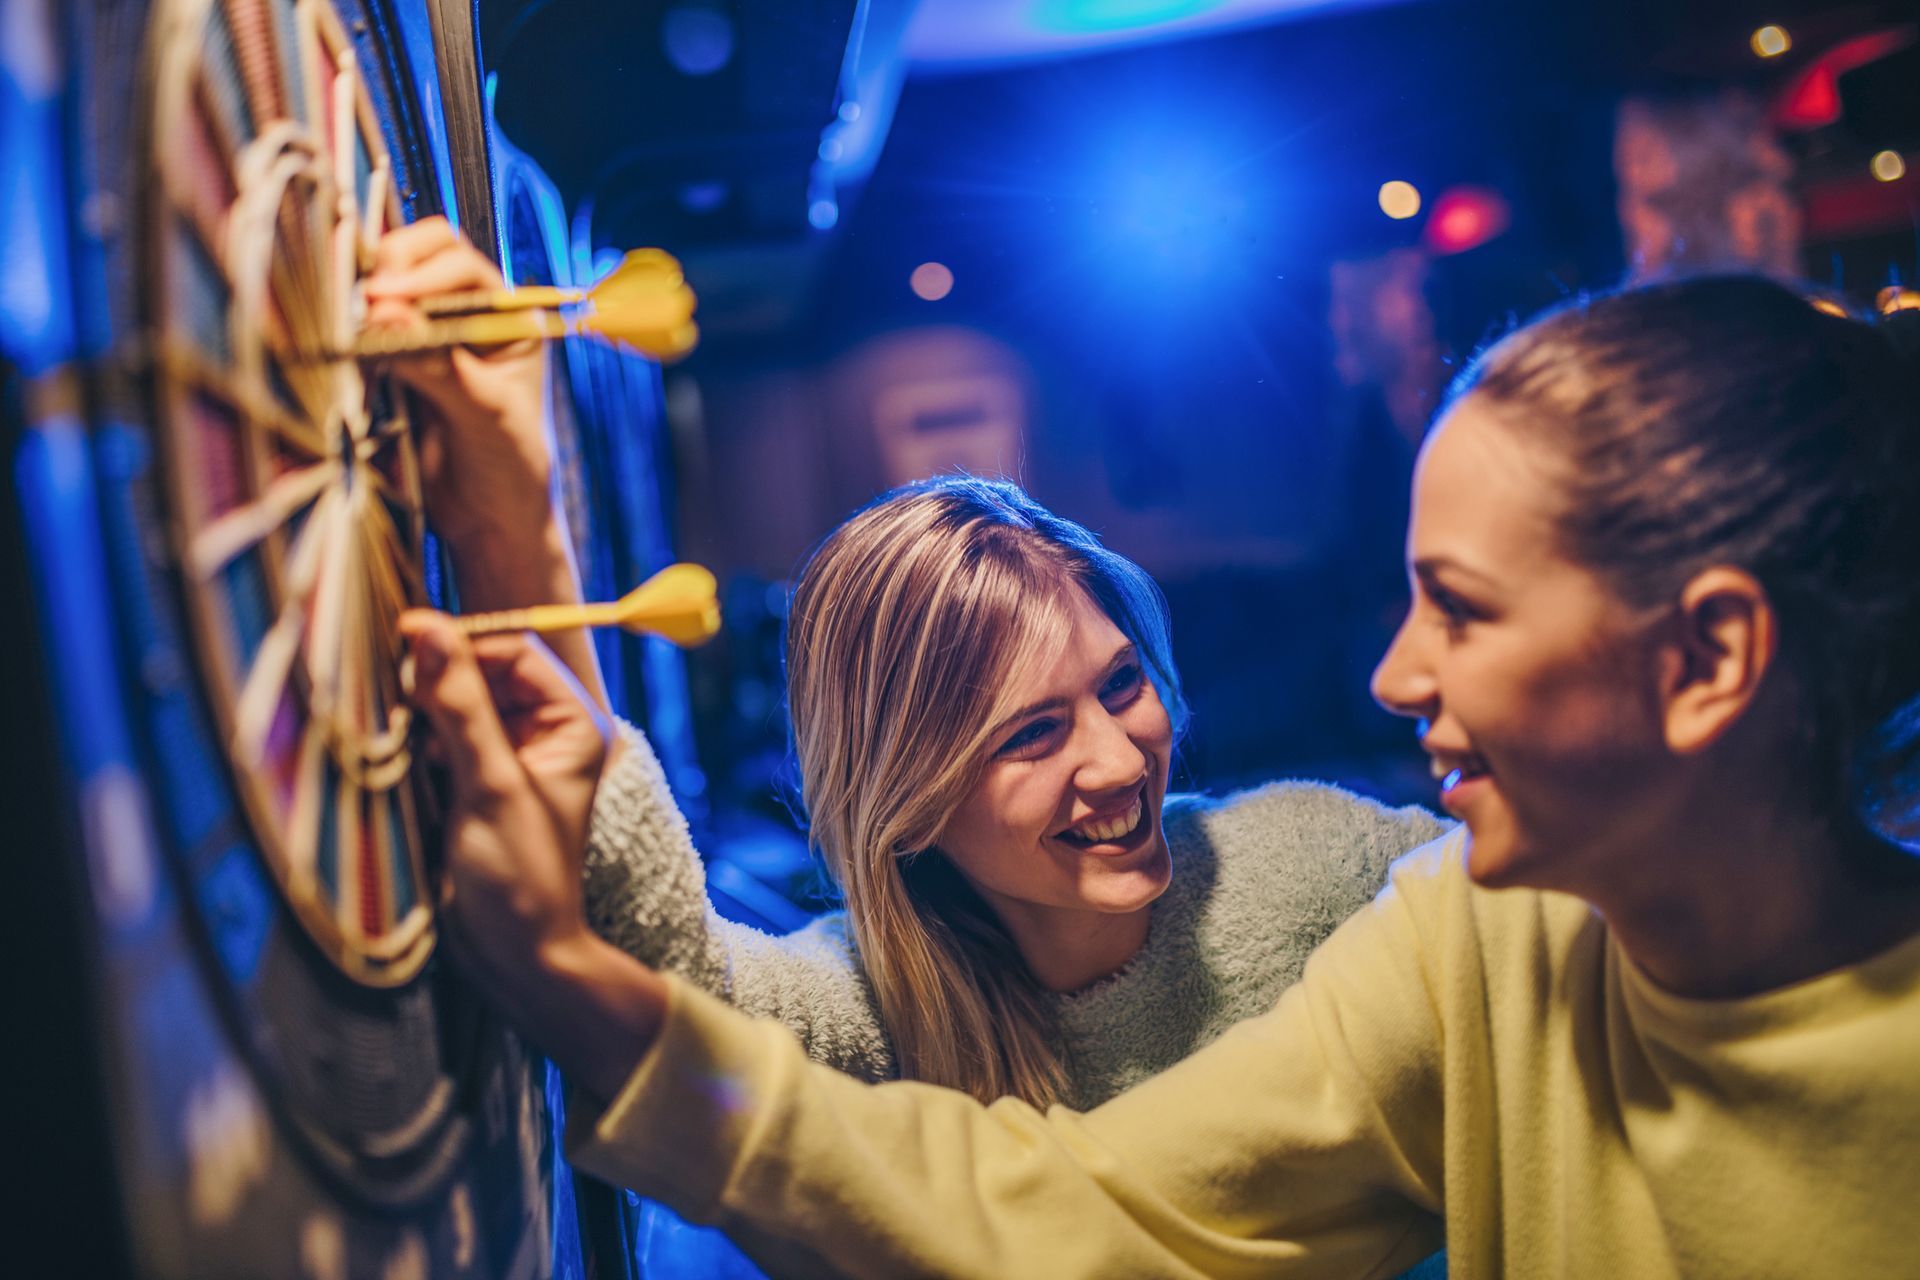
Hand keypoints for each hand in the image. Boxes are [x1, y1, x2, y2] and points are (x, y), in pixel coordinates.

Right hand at [366, 217, 552, 545]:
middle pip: (418, 261)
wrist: (489, 521)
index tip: (384, 299)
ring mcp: (425, 339)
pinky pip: (363, 333)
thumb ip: (440, 366)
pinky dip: (349, 332)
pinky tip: (338, 345)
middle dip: (387, 272)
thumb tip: (387, 314)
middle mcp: (466, 318)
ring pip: (384, 292)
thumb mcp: (485, 416)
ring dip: (361, 299)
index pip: (460, 268)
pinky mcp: (390, 366)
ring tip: (344, 323)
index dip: (421, 274)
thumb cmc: (509, 468)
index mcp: (506, 319)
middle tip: (360, 302)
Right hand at [402, 610, 607, 975]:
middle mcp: (544, 731)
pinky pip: (439, 736)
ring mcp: (507, 755)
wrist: (513, 953)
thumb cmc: (521, 876)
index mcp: (572, 723)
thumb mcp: (490, 786)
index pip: (513, 650)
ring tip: (400, 736)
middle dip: (438, 680)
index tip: (405, 640)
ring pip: (454, 703)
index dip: (463, 643)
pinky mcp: (473, 780)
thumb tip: (428, 630)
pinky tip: (404, 760)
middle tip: (396, 697)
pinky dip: (417, 740)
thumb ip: (460, 707)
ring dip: (422, 711)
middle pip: (482, 672)